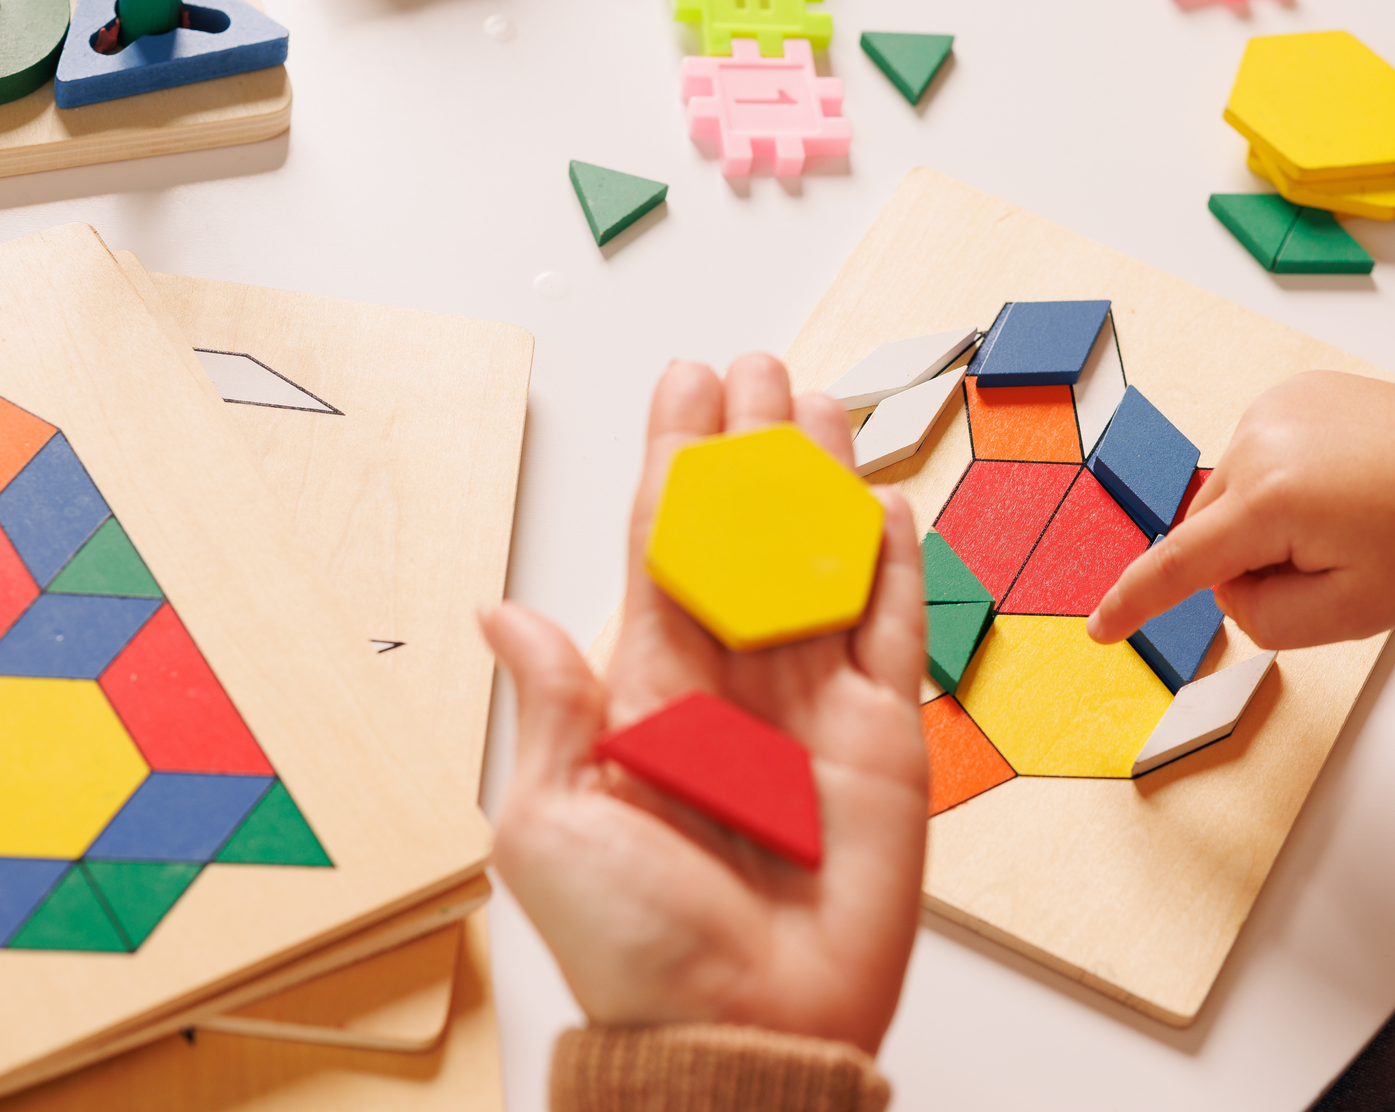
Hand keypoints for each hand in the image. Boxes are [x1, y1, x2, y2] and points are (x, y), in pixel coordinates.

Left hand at [481, 354, 928, 1055]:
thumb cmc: (634, 946)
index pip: (660, 549)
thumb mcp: (551, 825)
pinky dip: (894, 567)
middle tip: (757, 365)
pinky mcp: (883, 740)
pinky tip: (883, 505)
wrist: (742, 1030)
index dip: (673, 463)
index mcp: (646, 695)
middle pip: (744, 538)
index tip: (683, 388)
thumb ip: (548, 707)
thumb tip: (501, 609)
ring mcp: (810, 707)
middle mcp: (730, 686)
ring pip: (818, 563)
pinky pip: (890, 633)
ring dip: (820, 484)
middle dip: (749, 450)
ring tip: (820, 404)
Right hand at [1086, 371, 1394, 649]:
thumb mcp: (1351, 612)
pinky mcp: (1287, 395)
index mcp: (1270, 501)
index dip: (1134, 603)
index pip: (1179, 565)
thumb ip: (1264, 618)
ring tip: (1344, 516)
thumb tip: (1228, 588)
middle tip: (1332, 561)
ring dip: (1267, 520)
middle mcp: (1257, 444)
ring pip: (1230, 498)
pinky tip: (1338, 484)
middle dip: (1251, 560)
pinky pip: (1256, 459)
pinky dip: (1282, 483)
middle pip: (1209, 533)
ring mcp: (1270, 411)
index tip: (1099, 628)